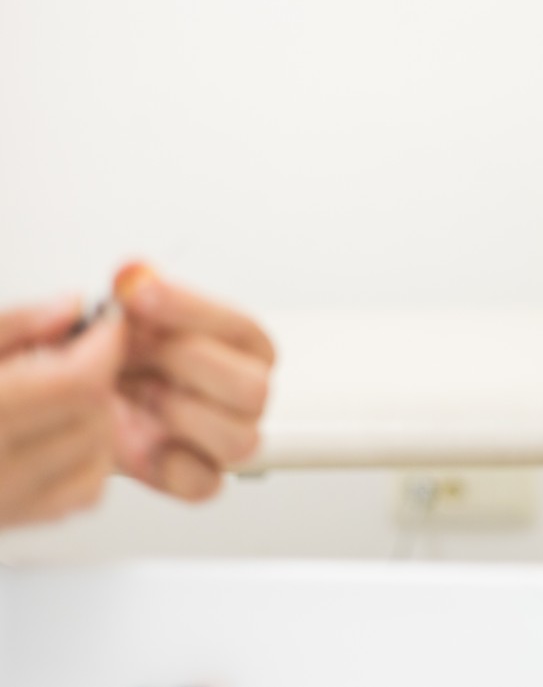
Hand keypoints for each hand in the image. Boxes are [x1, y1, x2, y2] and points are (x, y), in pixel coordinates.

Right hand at [0, 297, 125, 528]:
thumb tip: (70, 308)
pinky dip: (85, 459)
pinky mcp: (4, 523)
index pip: (76, 382)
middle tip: (70, 350)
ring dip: (94, 416)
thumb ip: (12, 325)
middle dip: (96, 375)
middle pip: (92, 416)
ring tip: (55, 391)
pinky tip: (53, 433)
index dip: (104, 343)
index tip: (105, 320)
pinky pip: (81, 493)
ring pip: (97, 455)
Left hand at [110, 264, 274, 501]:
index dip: (192, 310)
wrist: (76, 403)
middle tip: (133, 347)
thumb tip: (134, 272)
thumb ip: (125, 296)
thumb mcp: (110, 315)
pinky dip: (171, 464)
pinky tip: (141, 438)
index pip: (242, 328)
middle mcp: (242, 391)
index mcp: (240, 345)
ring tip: (136, 394)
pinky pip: (206, 482)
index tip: (138, 292)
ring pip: (240, 439)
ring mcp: (225, 436)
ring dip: (180, 415)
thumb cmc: (108, 356)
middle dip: (185, 364)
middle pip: (255, 388)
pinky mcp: (198, 476)